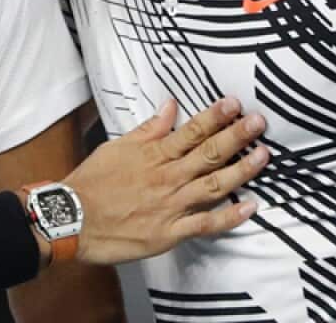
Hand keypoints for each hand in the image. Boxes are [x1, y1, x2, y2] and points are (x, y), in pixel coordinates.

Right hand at [63, 99, 269, 264]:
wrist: (72, 220)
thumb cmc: (92, 183)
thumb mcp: (116, 147)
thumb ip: (148, 129)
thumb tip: (170, 106)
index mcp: (154, 155)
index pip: (191, 131)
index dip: (215, 116)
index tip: (235, 104)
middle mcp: (167, 177)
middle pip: (209, 153)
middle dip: (236, 136)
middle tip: (259, 122)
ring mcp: (171, 206)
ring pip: (213, 185)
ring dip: (241, 170)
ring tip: (264, 155)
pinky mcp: (170, 232)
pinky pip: (205, 224)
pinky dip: (229, 216)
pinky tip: (250, 206)